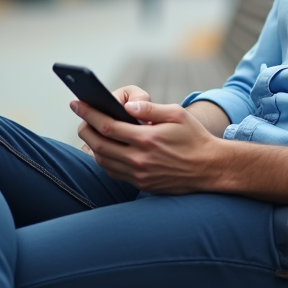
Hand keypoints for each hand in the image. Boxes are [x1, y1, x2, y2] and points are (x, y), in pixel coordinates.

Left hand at [74, 97, 219, 192]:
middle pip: (98, 145)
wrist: (210, 168)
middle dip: (84, 128)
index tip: (76, 103)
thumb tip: (127, 107)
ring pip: (103, 161)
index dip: (88, 113)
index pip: (107, 125)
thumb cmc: (194, 137)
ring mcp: (139, 175)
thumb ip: (150, 109)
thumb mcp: (177, 115)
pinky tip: (106, 149)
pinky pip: (114, 173)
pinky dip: (105, 161)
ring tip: (90, 131)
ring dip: (92, 145)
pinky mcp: (142, 185)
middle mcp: (140, 159)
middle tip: (80, 117)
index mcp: (147, 139)